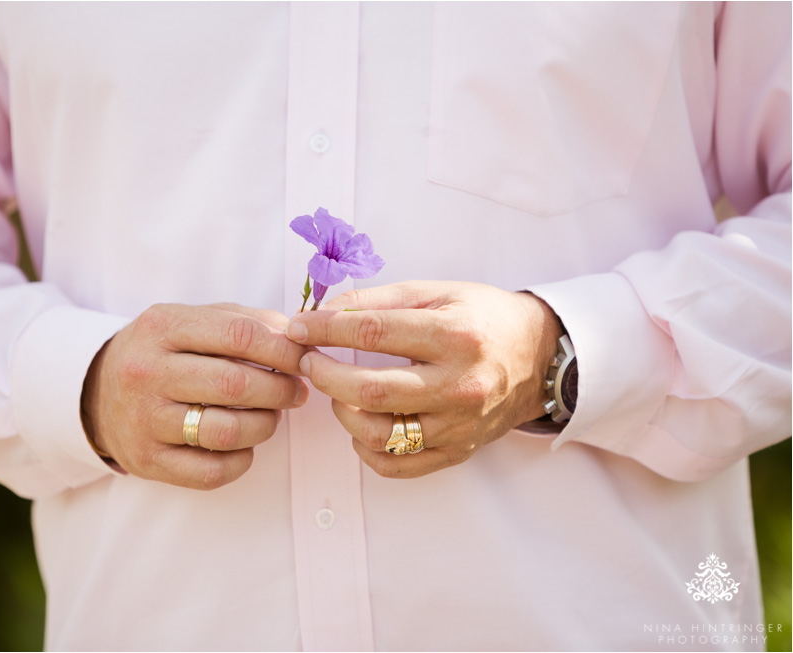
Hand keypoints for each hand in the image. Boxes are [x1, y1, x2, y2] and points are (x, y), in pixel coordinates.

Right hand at [82, 303, 309, 489]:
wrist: (97, 392)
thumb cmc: (163, 352)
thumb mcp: (191, 320)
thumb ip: (244, 321)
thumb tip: (297, 336)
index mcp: (162, 327)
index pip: (239, 335)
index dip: (283, 349)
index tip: (303, 358)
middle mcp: (146, 372)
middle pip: (235, 384)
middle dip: (281, 389)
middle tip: (296, 391)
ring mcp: (144, 420)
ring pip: (226, 431)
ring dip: (265, 425)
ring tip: (272, 415)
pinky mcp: (147, 460)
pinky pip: (212, 471)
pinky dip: (242, 460)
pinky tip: (245, 445)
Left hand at [285, 281, 561, 477]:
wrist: (540, 358)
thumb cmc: (483, 319)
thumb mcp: (437, 293)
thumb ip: (378, 301)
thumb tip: (323, 314)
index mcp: (454, 336)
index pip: (373, 333)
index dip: (325, 330)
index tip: (299, 327)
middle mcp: (459, 385)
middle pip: (370, 391)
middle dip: (325, 375)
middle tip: (309, 361)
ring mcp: (458, 425)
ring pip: (379, 435)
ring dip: (342, 413)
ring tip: (338, 392)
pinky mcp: (458, 452)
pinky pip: (396, 466)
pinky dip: (367, 449)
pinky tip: (362, 425)